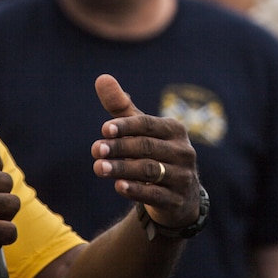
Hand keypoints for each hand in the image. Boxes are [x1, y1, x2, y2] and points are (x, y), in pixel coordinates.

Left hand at [90, 74, 200, 227]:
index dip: (126, 126)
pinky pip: (155, 194)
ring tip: (98, 168)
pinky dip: (136, 190)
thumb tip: (101, 78)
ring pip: (150, 170)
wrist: (179, 196)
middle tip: (94, 149)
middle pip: (147, 147)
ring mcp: (183, 176)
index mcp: (174, 130)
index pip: (148, 124)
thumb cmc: (154, 154)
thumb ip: (120, 107)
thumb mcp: (140, 131)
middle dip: (120, 147)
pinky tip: (118, 186)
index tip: (104, 129)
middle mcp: (183, 151)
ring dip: (123, 168)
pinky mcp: (177, 200)